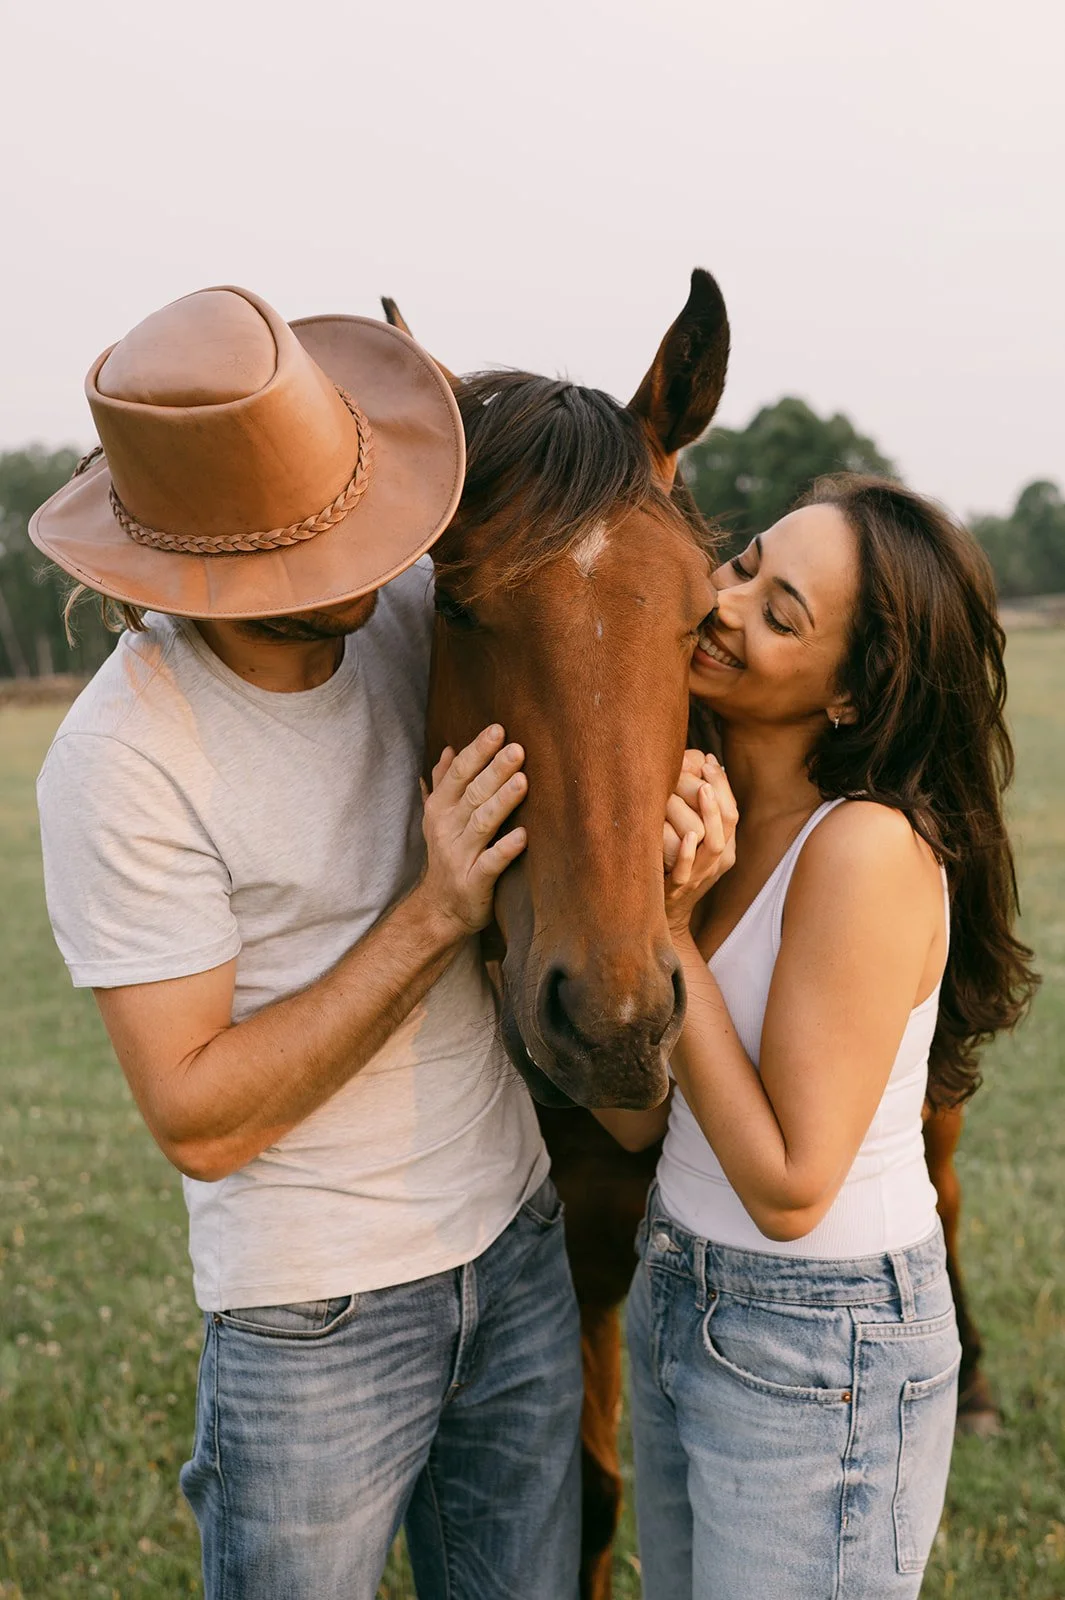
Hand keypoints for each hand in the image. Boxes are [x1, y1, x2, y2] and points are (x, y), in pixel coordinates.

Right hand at [417, 725, 527, 938]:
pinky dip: (506, 849)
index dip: (477, 751)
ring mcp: (459, 856)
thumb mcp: (439, 817)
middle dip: (495, 770)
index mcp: (440, 808)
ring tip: (523, 781)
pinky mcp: (474, 882)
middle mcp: (447, 829)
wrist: (440, 908)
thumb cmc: (449, 854)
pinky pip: (491, 863)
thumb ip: (443, 782)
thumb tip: (447, 748)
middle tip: (517, 749)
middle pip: (473, 794)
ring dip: (502, 802)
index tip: (498, 729)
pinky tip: (524, 835)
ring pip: (482, 823)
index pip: (458, 773)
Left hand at [663, 753, 736, 937]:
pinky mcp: (680, 888)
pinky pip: (689, 870)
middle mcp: (719, 860)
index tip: (709, 761)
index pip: (733, 811)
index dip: (723, 785)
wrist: (666, 914)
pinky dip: (689, 852)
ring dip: (709, 815)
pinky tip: (687, 835)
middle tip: (706, 768)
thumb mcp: (694, 841)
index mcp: (725, 847)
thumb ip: (699, 813)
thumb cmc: (676, 868)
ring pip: (715, 844)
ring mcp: (702, 875)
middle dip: (720, 792)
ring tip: (702, 790)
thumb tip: (698, 770)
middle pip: (730, 823)